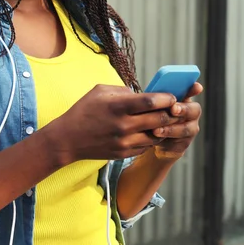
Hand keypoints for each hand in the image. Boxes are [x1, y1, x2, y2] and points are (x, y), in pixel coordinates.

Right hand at [54, 84, 181, 163]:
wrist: (68, 139)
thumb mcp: (100, 91)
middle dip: (171, 113)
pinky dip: (152, 139)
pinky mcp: (124, 154)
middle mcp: (124, 125)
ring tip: (164, 121)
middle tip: (175, 109)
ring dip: (164, 128)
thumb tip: (141, 95)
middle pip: (159, 120)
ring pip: (157, 136)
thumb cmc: (84, 110)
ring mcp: (125, 142)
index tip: (171, 97)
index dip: (166, 98)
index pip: (151, 102)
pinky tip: (150, 132)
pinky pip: (147, 146)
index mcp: (118, 106)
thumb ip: (123, 90)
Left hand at [152, 83, 202, 159]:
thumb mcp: (152, 103)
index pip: (192, 90)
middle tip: (173, 109)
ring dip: (171, 128)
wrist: (151, 137)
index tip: (196, 86)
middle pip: (194, 110)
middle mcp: (191, 112)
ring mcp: (190, 128)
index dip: (194, 88)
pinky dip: (166, 138)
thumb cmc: (151, 114)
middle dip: (183, 109)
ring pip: (186, 128)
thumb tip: (150, 93)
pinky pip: (179, 141)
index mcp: (184, 98)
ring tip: (157, 129)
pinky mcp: (184, 142)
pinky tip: (155, 135)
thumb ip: (156, 97)